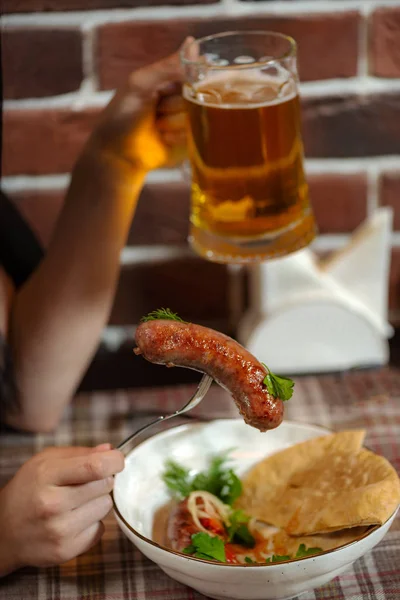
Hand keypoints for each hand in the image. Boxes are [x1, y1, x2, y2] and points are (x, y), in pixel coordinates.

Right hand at [0, 444, 123, 574]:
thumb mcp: (46, 461)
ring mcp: (59, 531)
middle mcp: (52, 504)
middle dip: (102, 480)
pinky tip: (74, 520)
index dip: (114, 461)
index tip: (117, 460)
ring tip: (76, 502)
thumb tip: (110, 451)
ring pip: (105, 507)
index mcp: (47, 476)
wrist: (3, 531)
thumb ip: (80, 453)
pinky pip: (100, 530)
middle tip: (84, 483)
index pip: (95, 466)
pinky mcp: (65, 551)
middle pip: (105, 485)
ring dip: (97, 502)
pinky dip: (92, 523)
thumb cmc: (29, 489)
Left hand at [86, 44, 189, 171]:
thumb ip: (167, 66)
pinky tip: (163, 139)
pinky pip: (197, 134)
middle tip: (157, 109)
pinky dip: (178, 137)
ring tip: (156, 126)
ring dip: (174, 121)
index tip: (185, 84)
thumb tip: (194, 42)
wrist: (117, 154)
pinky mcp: (189, 141)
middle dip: (175, 103)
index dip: (192, 77)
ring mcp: (186, 120)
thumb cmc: (122, 115)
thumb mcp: (140, 84)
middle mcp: (180, 98)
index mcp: (169, 79)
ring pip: (198, 115)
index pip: (194, 70)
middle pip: (198, 94)